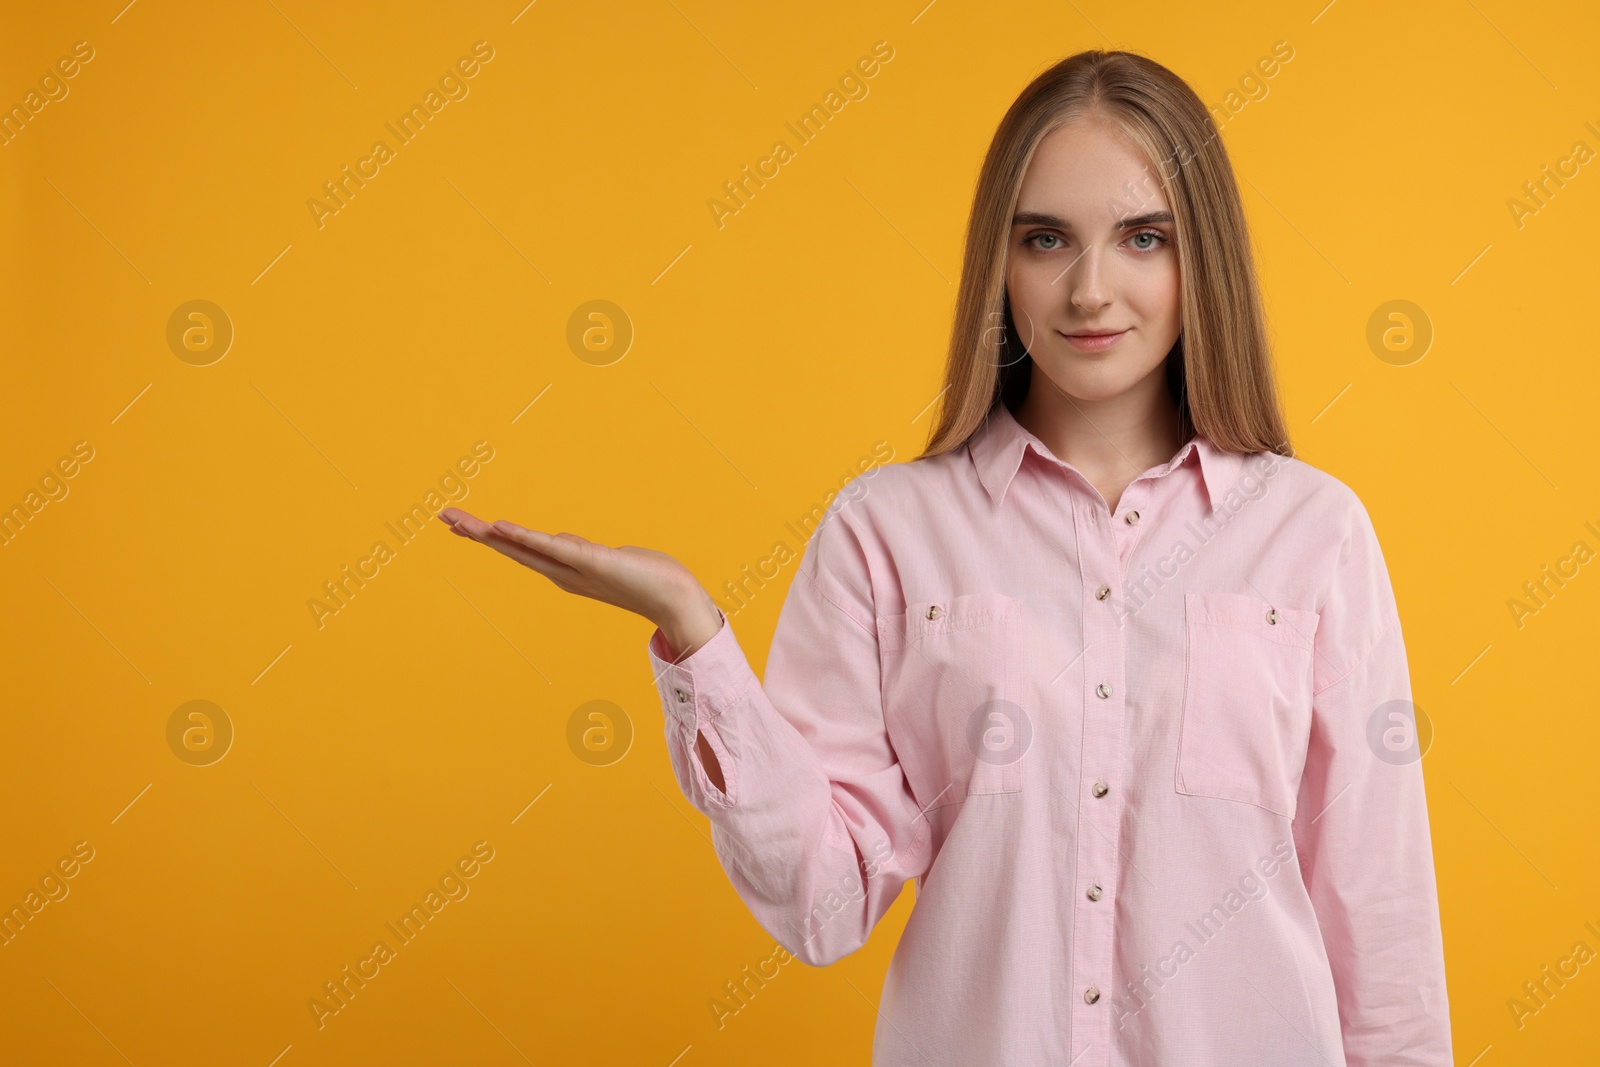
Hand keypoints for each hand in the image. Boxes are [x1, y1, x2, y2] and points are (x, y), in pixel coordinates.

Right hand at [438, 507, 721, 657]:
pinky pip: (550, 547)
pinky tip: (501, 527)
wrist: (676, 600)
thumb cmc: (646, 579)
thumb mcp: (605, 558)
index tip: (461, 523)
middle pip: (510, 548)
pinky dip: (524, 537)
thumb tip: (560, 540)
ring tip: (460, 520)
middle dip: (476, 533)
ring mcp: (573, 569)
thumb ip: (579, 551)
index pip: (519, 548)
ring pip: (522, 547)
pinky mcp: (590, 562)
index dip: (489, 536)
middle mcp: (562, 573)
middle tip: (443, 516)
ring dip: (489, 533)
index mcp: (564, 570)